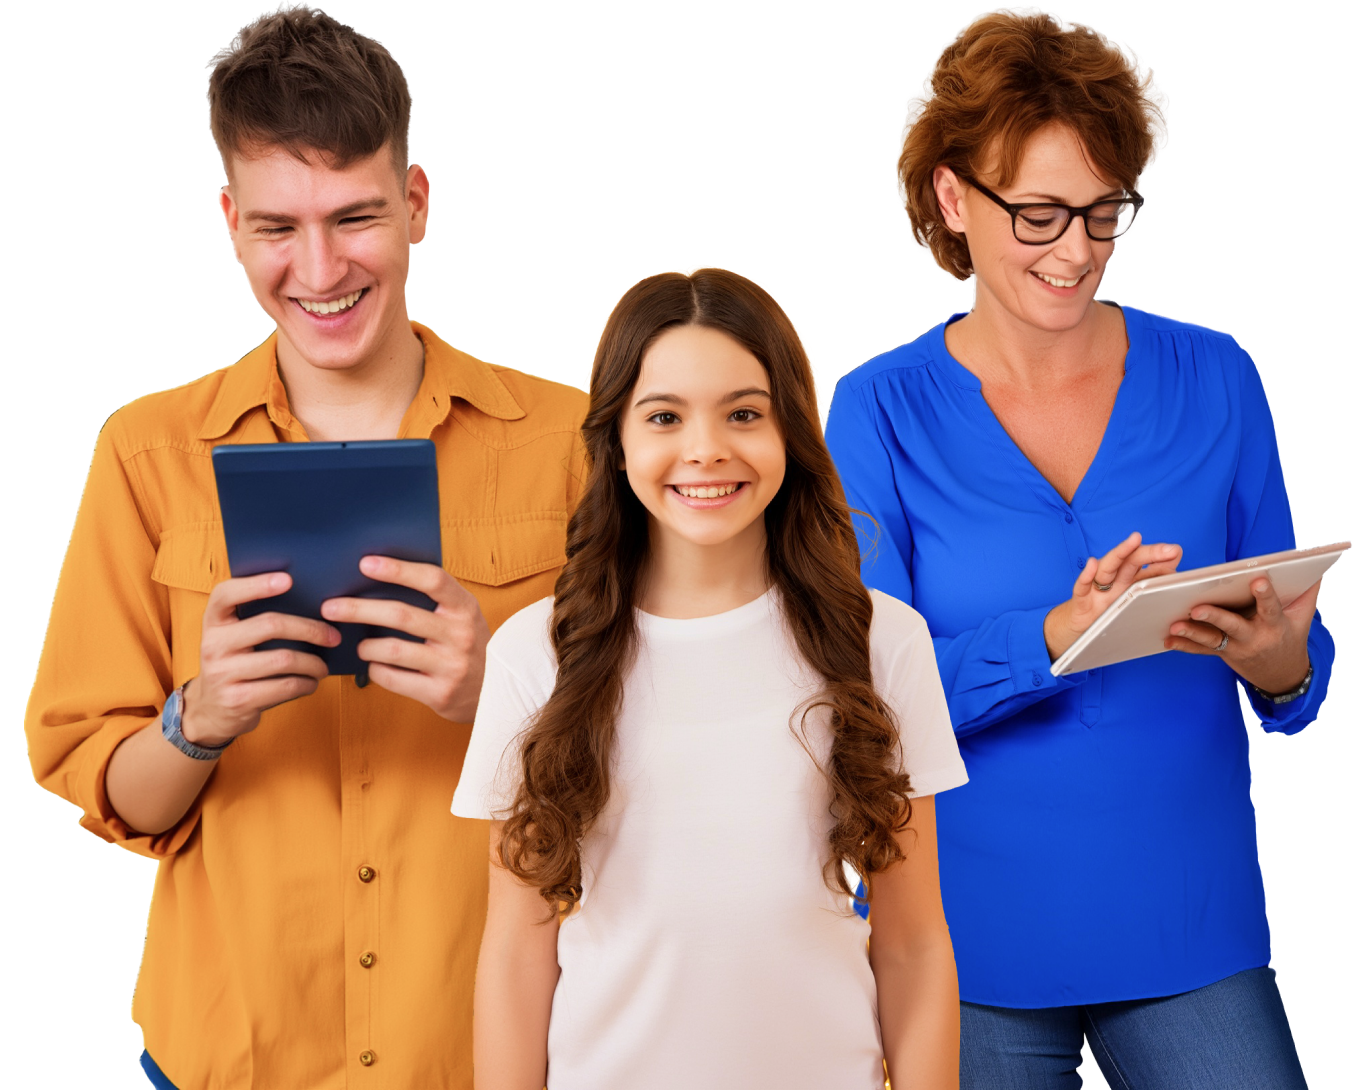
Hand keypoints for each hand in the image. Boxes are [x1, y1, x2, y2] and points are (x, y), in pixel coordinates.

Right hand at [183, 572, 340, 746]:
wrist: (211, 711)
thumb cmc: (235, 664)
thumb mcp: (234, 639)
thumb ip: (255, 620)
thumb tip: (312, 604)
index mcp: (213, 622)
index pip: (225, 594)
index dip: (256, 584)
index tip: (288, 579)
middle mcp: (213, 644)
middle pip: (270, 625)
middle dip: (310, 629)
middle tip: (333, 636)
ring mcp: (223, 673)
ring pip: (284, 659)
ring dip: (313, 663)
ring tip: (323, 666)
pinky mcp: (237, 700)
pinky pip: (285, 686)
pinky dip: (306, 683)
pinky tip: (311, 682)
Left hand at [321, 556, 490, 721]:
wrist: (499, 691)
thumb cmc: (468, 644)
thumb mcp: (462, 617)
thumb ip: (434, 601)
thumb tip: (377, 581)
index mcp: (465, 608)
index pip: (432, 580)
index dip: (398, 569)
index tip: (365, 564)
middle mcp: (461, 635)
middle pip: (401, 615)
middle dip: (359, 609)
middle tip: (330, 607)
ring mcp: (451, 666)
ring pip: (391, 650)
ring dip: (365, 646)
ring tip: (358, 645)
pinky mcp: (440, 693)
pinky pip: (393, 678)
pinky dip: (375, 670)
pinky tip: (375, 665)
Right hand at [1044, 532, 1182, 660]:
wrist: (1078, 628)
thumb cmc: (1106, 611)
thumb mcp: (1129, 598)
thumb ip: (1149, 583)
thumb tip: (1174, 568)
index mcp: (1126, 579)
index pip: (1144, 563)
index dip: (1159, 557)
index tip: (1176, 552)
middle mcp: (1112, 580)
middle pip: (1130, 562)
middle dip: (1149, 553)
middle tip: (1170, 550)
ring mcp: (1096, 589)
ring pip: (1108, 568)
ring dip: (1121, 553)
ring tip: (1135, 540)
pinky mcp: (1081, 602)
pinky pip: (1082, 587)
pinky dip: (1085, 575)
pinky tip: (1092, 564)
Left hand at [1164, 575, 1318, 693]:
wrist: (1282, 674)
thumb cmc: (1291, 635)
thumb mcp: (1303, 616)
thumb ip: (1307, 590)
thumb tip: (1316, 564)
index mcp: (1275, 625)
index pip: (1271, 608)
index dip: (1265, 595)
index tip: (1258, 580)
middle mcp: (1254, 638)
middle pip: (1233, 627)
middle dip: (1215, 617)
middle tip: (1197, 608)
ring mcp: (1236, 648)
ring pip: (1212, 640)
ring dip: (1192, 633)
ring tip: (1174, 626)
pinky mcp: (1222, 653)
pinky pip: (1202, 650)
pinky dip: (1184, 645)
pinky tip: (1167, 640)